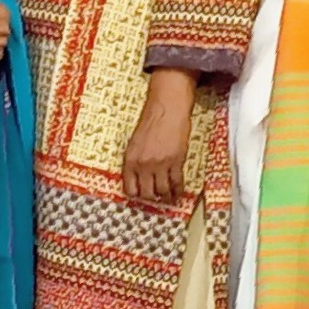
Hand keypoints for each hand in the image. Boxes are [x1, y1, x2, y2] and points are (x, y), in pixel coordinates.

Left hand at [125, 71, 196, 204]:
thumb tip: (139, 178)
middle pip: (146, 194)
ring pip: (162, 191)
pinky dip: (178, 191)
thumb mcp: (135, 143)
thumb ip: (135, 161)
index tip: (141, 197)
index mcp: (130, 160)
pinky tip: (178, 193)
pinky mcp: (176, 161)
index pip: (130, 189)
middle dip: (152, 199)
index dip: (136, 196)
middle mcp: (143, 164)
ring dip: (166, 198)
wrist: (167, 109)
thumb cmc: (151, 122)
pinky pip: (176, 183)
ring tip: (168, 200)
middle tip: (156, 200)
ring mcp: (160, 164)